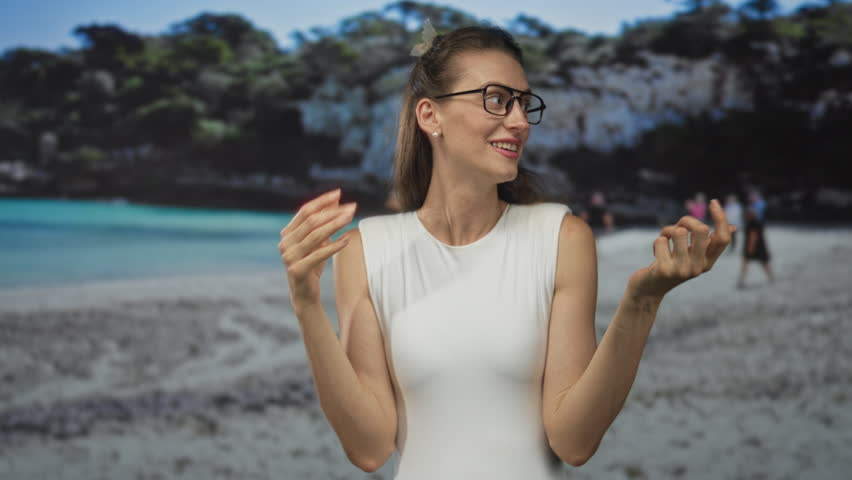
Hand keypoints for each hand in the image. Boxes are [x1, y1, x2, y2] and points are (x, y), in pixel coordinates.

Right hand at [279, 188, 356, 311]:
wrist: (305, 295)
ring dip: (335, 224)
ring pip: (316, 235)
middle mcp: (285, 243)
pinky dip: (334, 246)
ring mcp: (289, 257)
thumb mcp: (319, 242)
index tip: (339, 193)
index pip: (305, 211)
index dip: (322, 201)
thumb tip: (336, 200)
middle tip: (352, 207)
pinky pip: (319, 254)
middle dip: (333, 212)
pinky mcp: (297, 270)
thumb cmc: (313, 265)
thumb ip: (324, 222)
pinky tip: (347, 239)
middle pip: (311, 221)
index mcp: (288, 233)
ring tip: (351, 217)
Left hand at [627, 199, 734, 299]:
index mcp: (708, 262)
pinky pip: (661, 241)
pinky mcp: (664, 270)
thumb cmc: (672, 266)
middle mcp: (698, 267)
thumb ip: (708, 243)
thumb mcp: (692, 256)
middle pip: (701, 230)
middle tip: (677, 225)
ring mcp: (682, 270)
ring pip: (678, 232)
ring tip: (664, 240)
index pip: (723, 239)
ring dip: (667, 230)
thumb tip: (733, 227)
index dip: (721, 218)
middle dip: (686, 220)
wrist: (649, 290)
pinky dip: (657, 241)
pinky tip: (656, 252)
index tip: (713, 202)